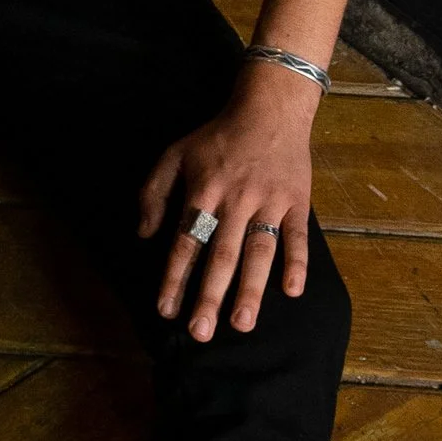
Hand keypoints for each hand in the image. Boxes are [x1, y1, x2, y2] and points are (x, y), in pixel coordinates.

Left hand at [138, 63, 318, 339]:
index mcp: (203, 191)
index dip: (175, 277)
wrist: (269, 108)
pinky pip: (296, 237)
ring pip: (259, 252)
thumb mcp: (174, 154)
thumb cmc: (216, 136)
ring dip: (250, 290)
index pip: (186, 242)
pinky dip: (297, 264)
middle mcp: (235, 201)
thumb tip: (144, 235)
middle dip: (209, 295)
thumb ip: (153, 193)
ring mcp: (269, 202)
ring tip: (242, 324)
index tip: (165, 309)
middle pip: (221, 255)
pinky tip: (291, 291)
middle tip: (200, 332)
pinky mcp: (296, 201)